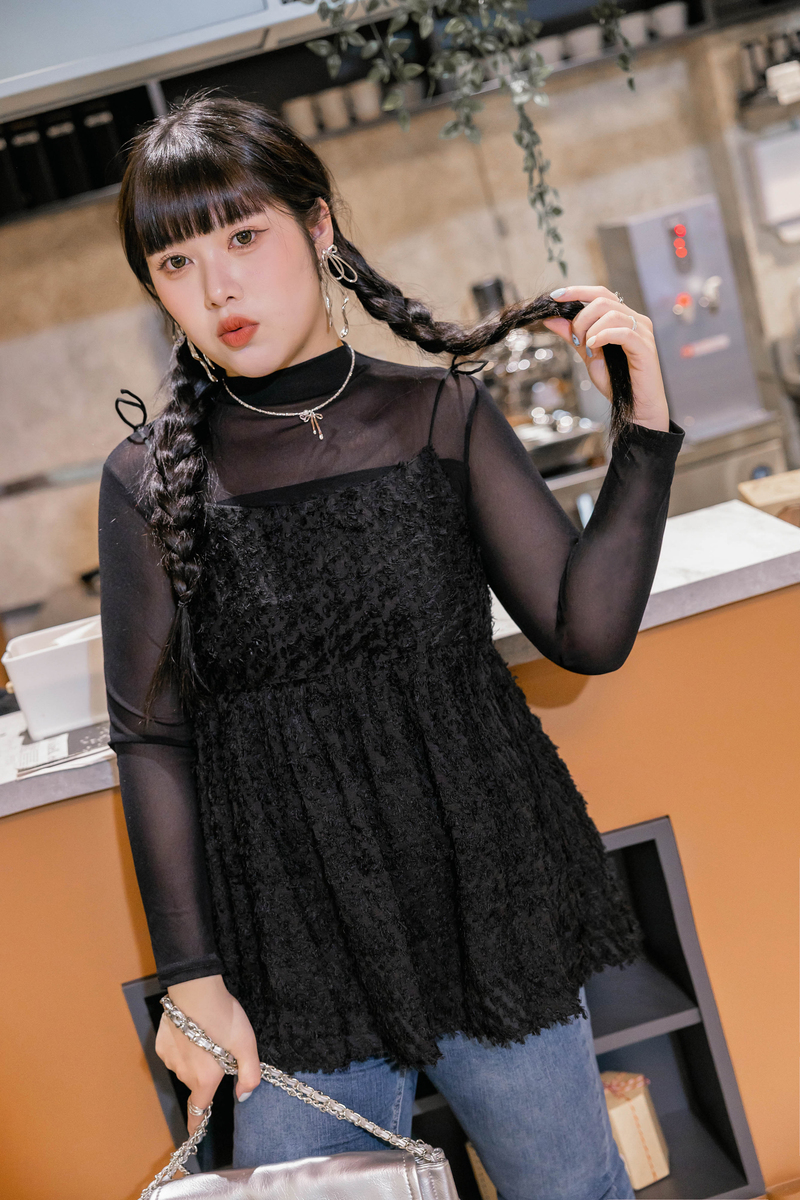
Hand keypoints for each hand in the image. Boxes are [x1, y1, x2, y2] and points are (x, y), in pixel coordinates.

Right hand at [155, 974, 261, 1133]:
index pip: (198, 1110)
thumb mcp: (247, 1045)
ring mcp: (169, 1058)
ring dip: (195, 1058)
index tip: (194, 1135)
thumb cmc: (223, 1017)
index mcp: (205, 1079)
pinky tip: (190, 1028)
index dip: (197, 1124)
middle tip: (220, 1049)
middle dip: (207, 1073)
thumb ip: (249, 1074)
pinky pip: (174, 1052)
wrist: (195, 990)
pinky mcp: (161, 1043)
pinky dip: (183, 1046)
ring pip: (185, 1066)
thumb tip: (244, 1095)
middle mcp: (184, 1073)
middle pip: (197, 1082)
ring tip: (206, 1034)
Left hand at [542, 284, 669, 432]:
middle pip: (603, 300)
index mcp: (623, 319)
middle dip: (581, 317)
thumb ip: (573, 336)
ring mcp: (643, 332)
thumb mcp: (588, 355)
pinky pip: (623, 331)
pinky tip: (594, 347)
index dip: (578, 291)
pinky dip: (603, 336)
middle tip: (575, 339)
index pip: (601, 293)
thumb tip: (551, 319)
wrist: (633, 409)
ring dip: (591, 329)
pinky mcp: (645, 347)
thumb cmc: (615, 383)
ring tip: (587, 348)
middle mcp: (636, 320)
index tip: (555, 297)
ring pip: (612, 313)